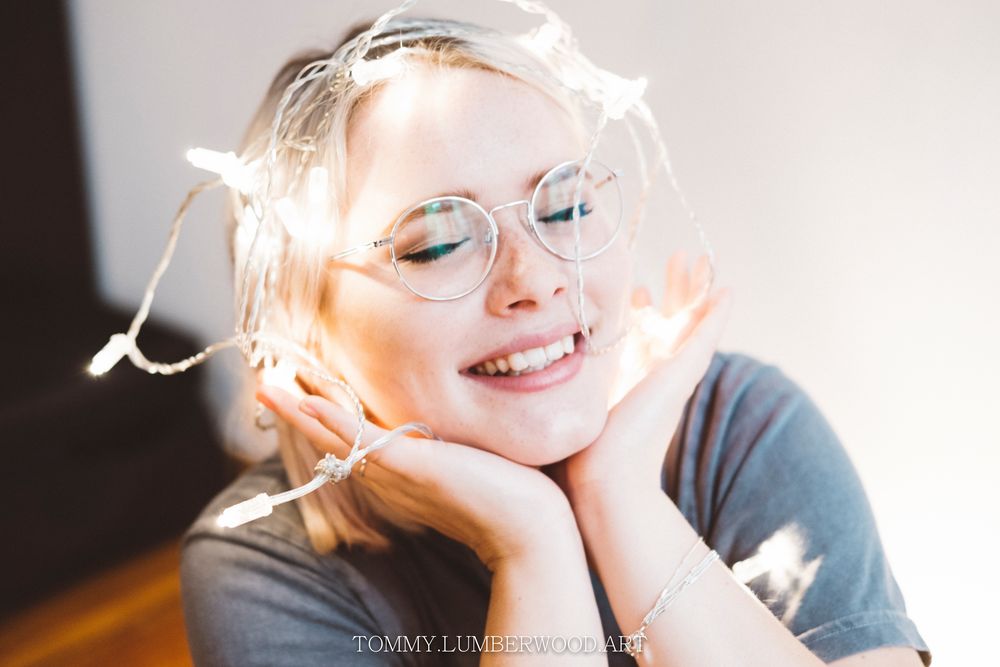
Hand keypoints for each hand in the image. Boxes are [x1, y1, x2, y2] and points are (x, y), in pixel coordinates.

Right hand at [256, 379, 576, 570]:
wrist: (529, 527)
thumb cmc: (507, 495)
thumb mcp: (467, 463)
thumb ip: (449, 450)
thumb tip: (451, 436)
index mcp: (399, 475)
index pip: (350, 444)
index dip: (324, 422)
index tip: (302, 396)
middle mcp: (389, 477)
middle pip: (331, 442)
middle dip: (298, 415)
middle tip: (266, 390)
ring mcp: (396, 473)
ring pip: (336, 439)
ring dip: (301, 414)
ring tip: (267, 391)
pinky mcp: (411, 466)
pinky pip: (361, 441)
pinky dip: (331, 423)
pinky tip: (307, 403)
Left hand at [550, 251, 732, 505]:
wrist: (599, 478)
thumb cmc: (573, 453)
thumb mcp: (562, 400)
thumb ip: (550, 383)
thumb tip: (518, 367)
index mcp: (627, 377)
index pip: (640, 333)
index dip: (640, 308)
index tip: (637, 287)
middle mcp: (652, 373)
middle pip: (671, 320)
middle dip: (674, 288)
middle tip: (679, 258)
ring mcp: (671, 374)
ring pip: (691, 321)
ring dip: (696, 289)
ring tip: (698, 259)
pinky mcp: (682, 376)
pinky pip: (706, 337)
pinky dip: (717, 315)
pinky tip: (729, 290)